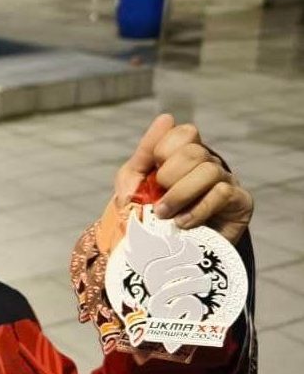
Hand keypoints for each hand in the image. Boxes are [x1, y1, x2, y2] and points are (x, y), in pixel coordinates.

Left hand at [114, 114, 253, 243]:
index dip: (163, 150)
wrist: (167, 255)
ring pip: (208, 170)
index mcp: (184, 155)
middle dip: (169, 176)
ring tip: (166, 215)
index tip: (153, 171)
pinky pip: (221, 194)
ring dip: (180, 194)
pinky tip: (183, 223)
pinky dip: (197, 210)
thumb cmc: (150, 215)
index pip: (184, 132)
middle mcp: (209, 164)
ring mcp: (226, 181)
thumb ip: (141, 157)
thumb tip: (167, 118)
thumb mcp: (133, 185)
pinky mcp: (239, 203)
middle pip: (195, 151)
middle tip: (158, 200)